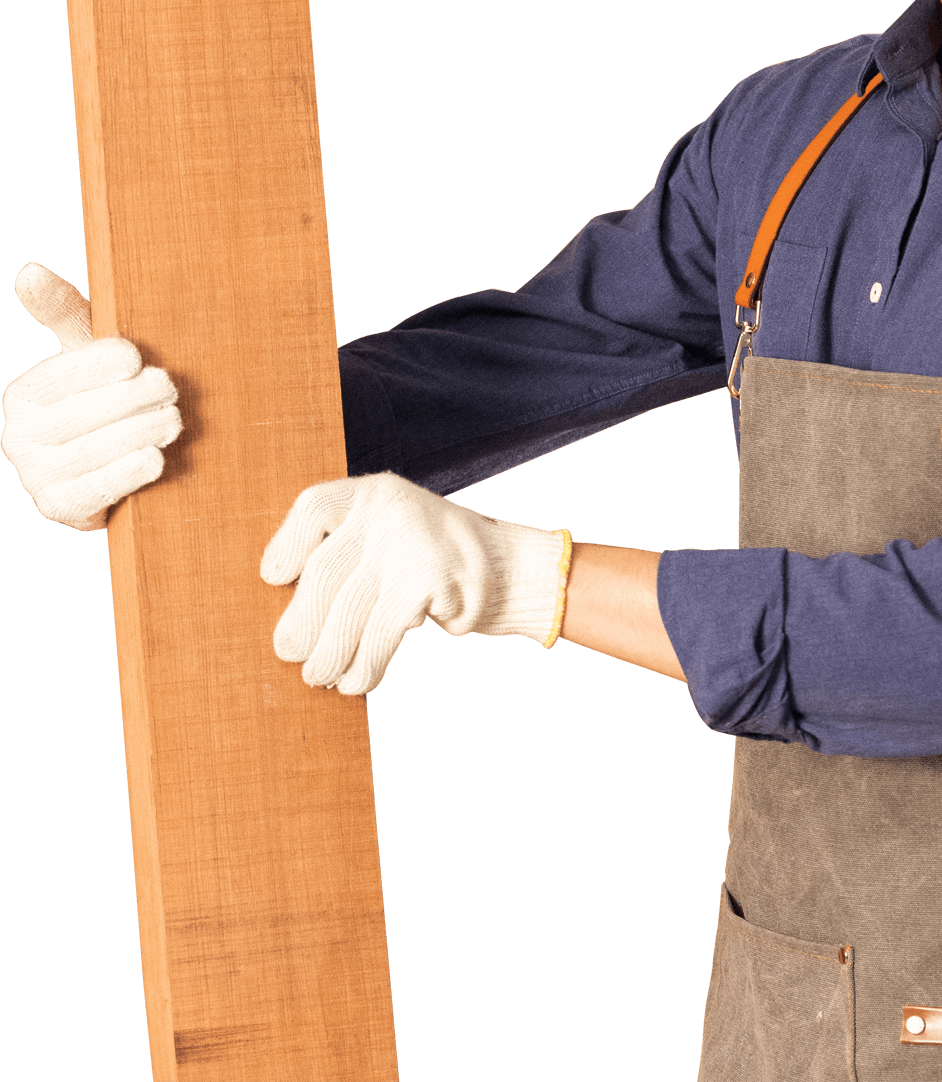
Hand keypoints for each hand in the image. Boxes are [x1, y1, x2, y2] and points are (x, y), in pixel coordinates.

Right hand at [2, 263, 182, 529]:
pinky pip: (93, 491)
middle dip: (127, 400)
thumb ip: (67, 316)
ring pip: (87, 452)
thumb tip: (29, 272)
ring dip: (136, 434)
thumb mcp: (87, 359)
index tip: (137, 357)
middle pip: (75, 416)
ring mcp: (35, 477)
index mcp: (22, 396)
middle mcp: (18, 437)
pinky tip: (157, 460)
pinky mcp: (59, 508)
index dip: (96, 365)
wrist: (111, 475)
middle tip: (171, 389)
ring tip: (174, 421)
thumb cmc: (105, 404)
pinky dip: (127, 474)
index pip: (58, 376)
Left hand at [260, 471, 570, 694]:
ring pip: (349, 609)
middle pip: (324, 571)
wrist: (512, 570)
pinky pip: (381, 633)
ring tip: (319, 675)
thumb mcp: (390, 535)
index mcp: (372, 493)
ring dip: (329, 652)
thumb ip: (348, 554)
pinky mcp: (429, 582)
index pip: (313, 509)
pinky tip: (356, 681)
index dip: (287, 545)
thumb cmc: (434, 560)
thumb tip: (290, 616)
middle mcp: (389, 510)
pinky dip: (364, 664)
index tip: (274, 579)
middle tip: (288, 651)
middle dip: (303, 621)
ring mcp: (410, 544)